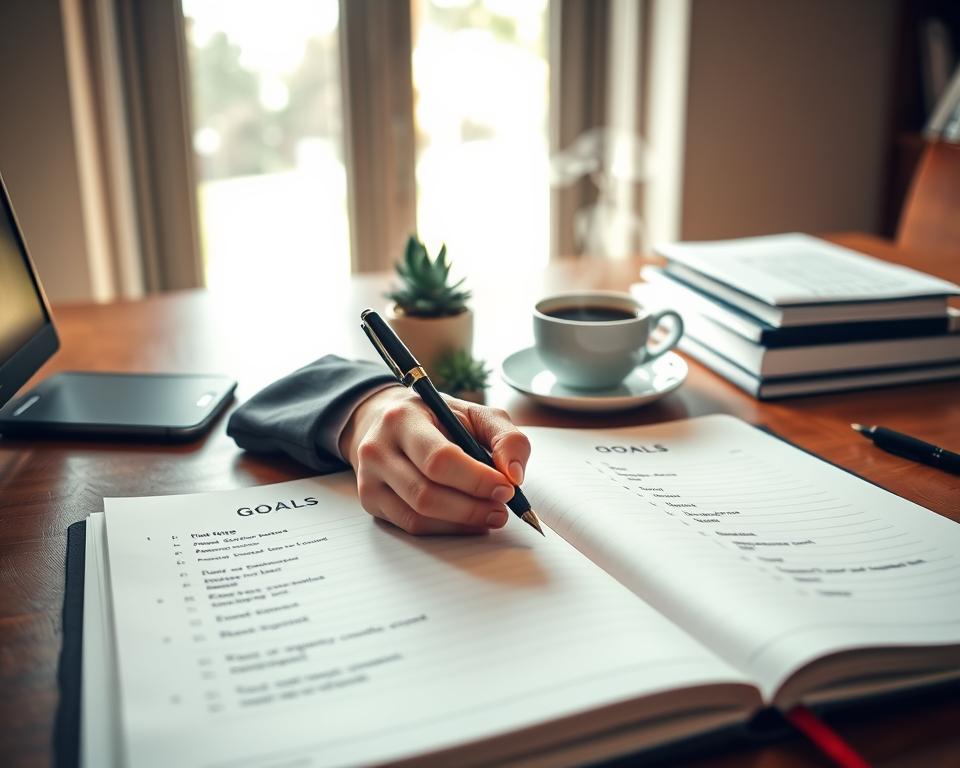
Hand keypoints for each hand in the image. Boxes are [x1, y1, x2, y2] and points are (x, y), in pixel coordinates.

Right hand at [339, 386, 530, 534]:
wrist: (387, 422)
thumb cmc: (437, 418)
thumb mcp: (475, 414)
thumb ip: (505, 437)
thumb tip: (514, 475)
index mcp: (402, 418)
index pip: (438, 459)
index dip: (476, 479)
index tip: (507, 488)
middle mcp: (377, 449)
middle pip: (426, 493)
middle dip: (472, 506)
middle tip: (503, 508)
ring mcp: (368, 478)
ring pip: (419, 515)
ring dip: (462, 521)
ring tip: (491, 514)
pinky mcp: (370, 501)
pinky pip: (411, 525)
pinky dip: (446, 528)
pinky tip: (468, 521)